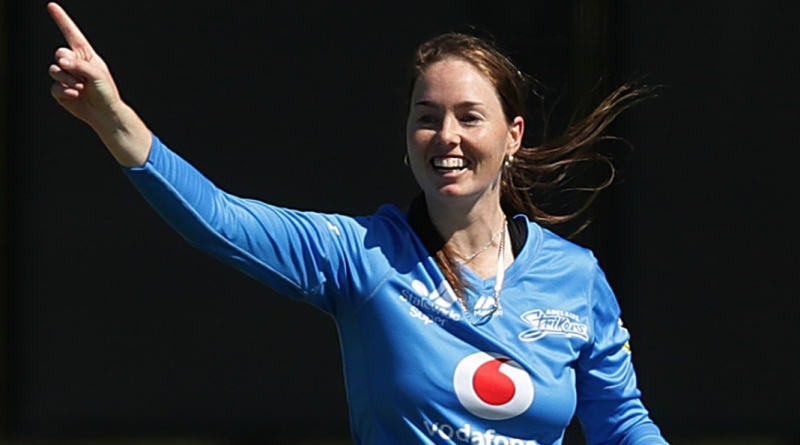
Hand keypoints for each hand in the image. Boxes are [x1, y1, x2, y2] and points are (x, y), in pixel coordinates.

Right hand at [47, 2, 150, 166]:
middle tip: (80, 76)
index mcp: (85, 55)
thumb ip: (80, 65)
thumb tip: (62, 61)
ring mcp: (66, 76)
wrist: (104, 113)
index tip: (52, 6)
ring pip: (54, 70)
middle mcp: (74, 63)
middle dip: (68, 64)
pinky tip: (75, 95)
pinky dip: (64, 91)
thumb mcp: (98, 74)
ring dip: (67, 80)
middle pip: (59, 53)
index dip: (61, 19)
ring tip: (81, 88)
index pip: (71, 33)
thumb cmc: (106, 92)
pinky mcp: (60, 90)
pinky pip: (53, 86)